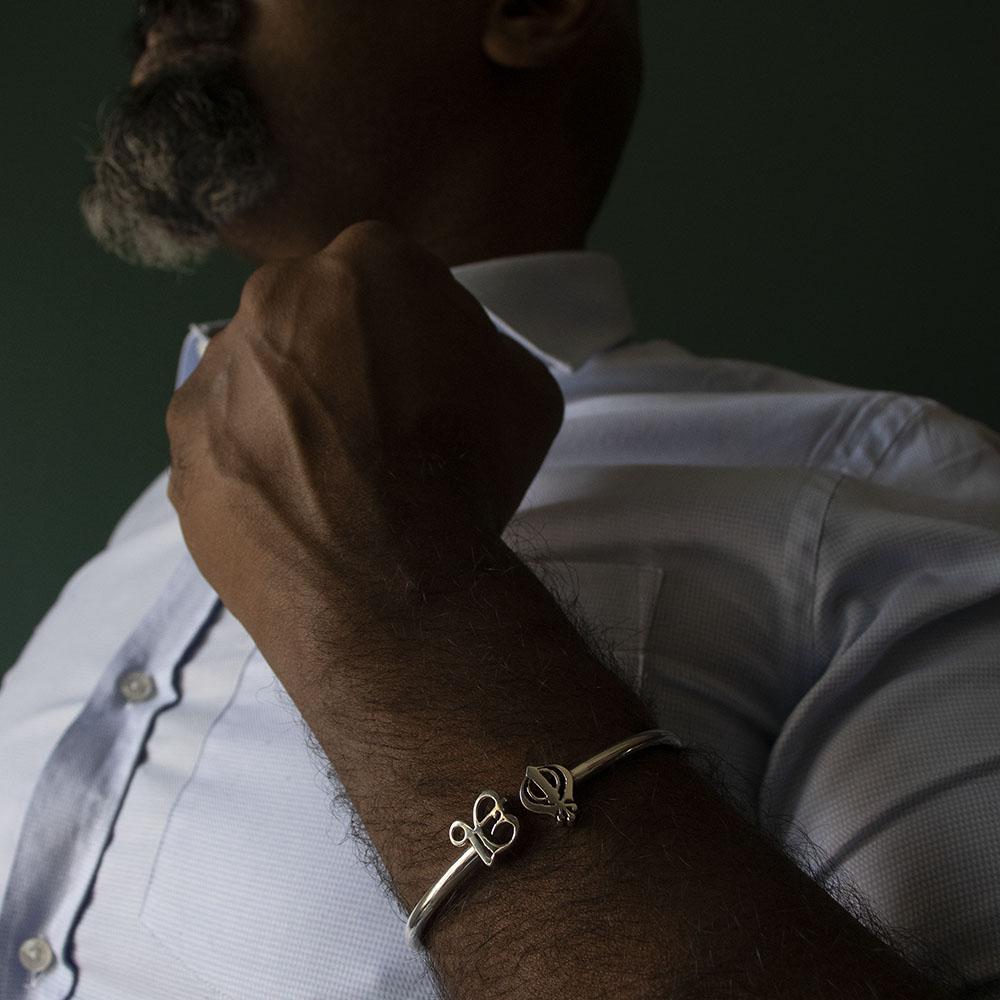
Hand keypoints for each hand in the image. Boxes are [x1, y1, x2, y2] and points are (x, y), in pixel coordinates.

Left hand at [165, 221, 564, 659]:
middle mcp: (270, 299)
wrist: (389, 586)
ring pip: (255, 381)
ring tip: (329, 484)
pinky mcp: (181, 453)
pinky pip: (223, 448)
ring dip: (286, 412)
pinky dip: (251, 470)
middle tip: (376, 430)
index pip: (389, 275)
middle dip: (339, 357)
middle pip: (310, 317)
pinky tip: (292, 514)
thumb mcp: (525, 389)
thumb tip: (445, 360)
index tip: (424, 381)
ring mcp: (212, 378)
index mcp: (363, 262)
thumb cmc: (467, 473)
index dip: (411, 330)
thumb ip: (481, 347)